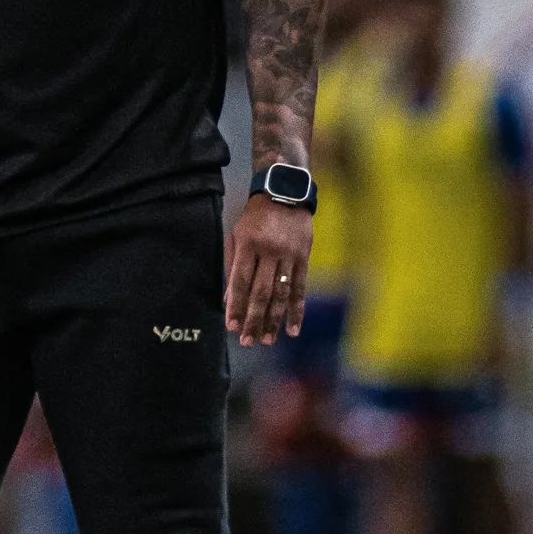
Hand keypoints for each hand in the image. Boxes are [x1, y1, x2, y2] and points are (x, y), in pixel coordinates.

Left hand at [224, 192, 313, 347]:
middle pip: (260, 292)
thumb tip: (229, 299)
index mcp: (249, 244)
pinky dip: (297, 310)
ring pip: (280, 293)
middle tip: (248, 341)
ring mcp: (289, 255)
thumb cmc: (255, 217)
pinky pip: (300, 288)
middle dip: (253, 319)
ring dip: (274, 320)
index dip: (236, 306)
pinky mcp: (304, 258)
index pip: (241, 281)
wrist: (286, 192)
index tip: (232, 327)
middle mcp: (269, 251)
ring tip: (267, 340)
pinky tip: (293, 329)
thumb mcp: (238, 234)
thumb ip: (233, 265)